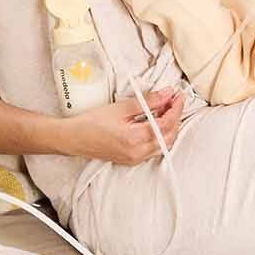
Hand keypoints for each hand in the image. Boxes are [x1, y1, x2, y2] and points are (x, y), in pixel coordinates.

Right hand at [64, 88, 184, 164]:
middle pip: (169, 136)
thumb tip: (168, 94)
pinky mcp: (132, 160)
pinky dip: (161, 136)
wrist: (74, 138)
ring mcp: (136, 159)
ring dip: (170, 127)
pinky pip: (155, 149)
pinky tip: (157, 123)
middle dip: (176, 117)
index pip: (166, 124)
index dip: (176, 108)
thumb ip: (148, 101)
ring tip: (167, 109)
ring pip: (164, 145)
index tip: (179, 95)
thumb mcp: (121, 107)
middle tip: (175, 100)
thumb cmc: (93, 122)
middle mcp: (138, 153)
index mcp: (135, 139)